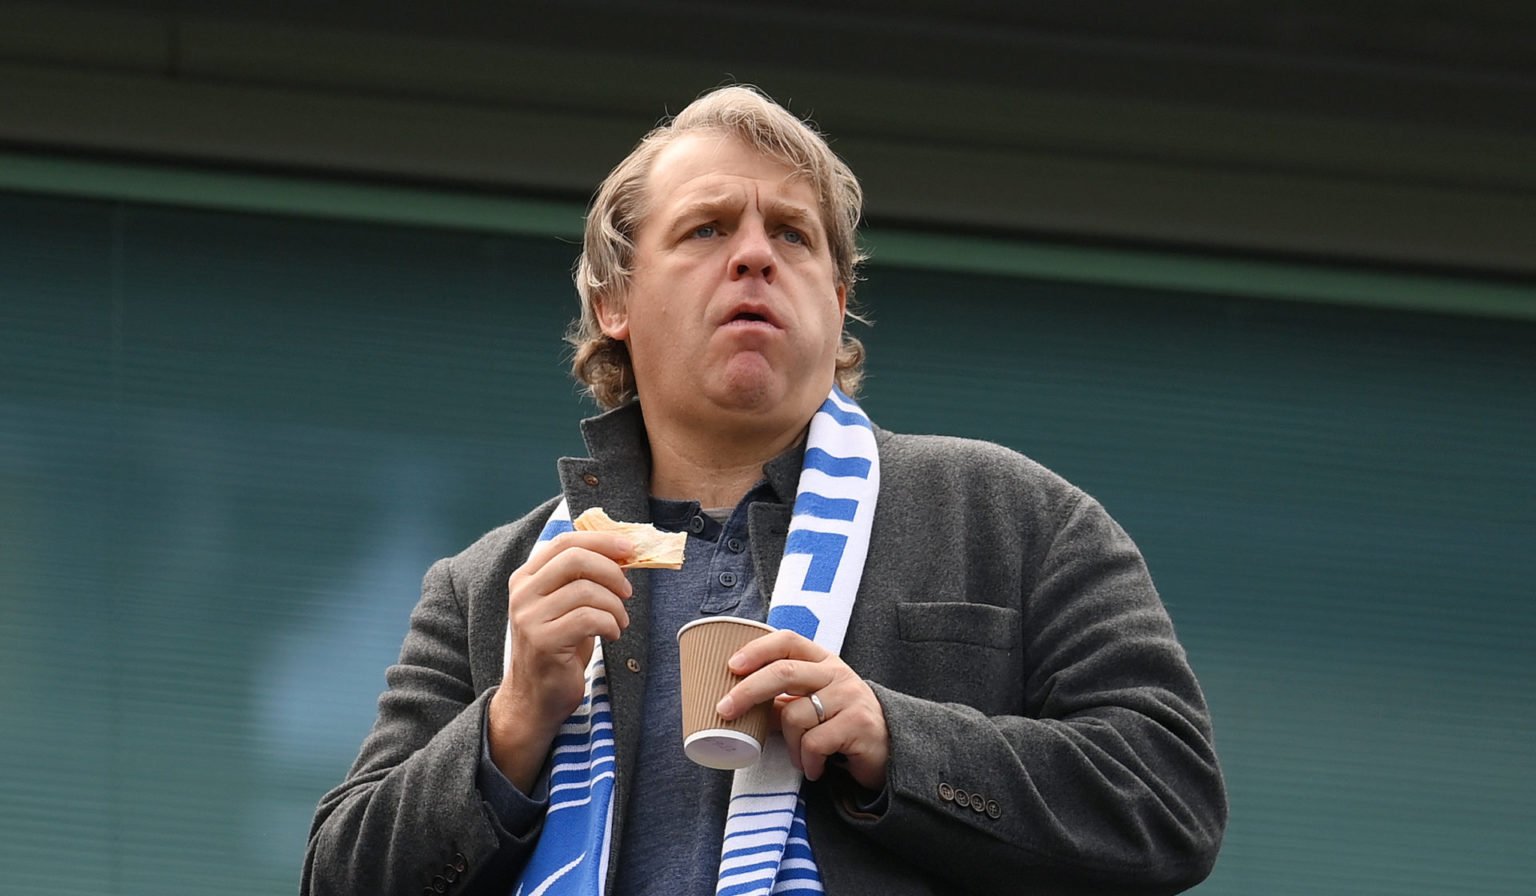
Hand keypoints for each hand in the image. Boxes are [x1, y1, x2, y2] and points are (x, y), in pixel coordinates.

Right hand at [488, 530, 633, 789]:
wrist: (535, 697)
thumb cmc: (559, 648)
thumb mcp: (567, 606)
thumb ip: (584, 579)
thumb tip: (623, 552)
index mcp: (526, 577)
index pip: (565, 541)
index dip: (601, 540)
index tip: (630, 547)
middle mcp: (523, 593)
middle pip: (575, 559)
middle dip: (612, 571)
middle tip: (628, 591)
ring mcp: (529, 617)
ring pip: (587, 590)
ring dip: (615, 606)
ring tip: (620, 622)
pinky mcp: (543, 641)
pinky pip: (589, 618)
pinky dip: (610, 624)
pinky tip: (612, 635)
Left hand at [716, 629, 889, 791]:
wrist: (891, 749)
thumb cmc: (842, 725)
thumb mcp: (812, 705)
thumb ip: (781, 700)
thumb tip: (735, 703)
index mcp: (822, 661)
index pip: (787, 641)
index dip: (757, 649)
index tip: (731, 665)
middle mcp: (836, 673)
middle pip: (784, 672)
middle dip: (748, 691)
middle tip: (724, 710)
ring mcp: (849, 696)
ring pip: (795, 716)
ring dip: (789, 745)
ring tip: (800, 758)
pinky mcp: (858, 724)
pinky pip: (814, 743)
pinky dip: (808, 761)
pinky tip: (815, 768)